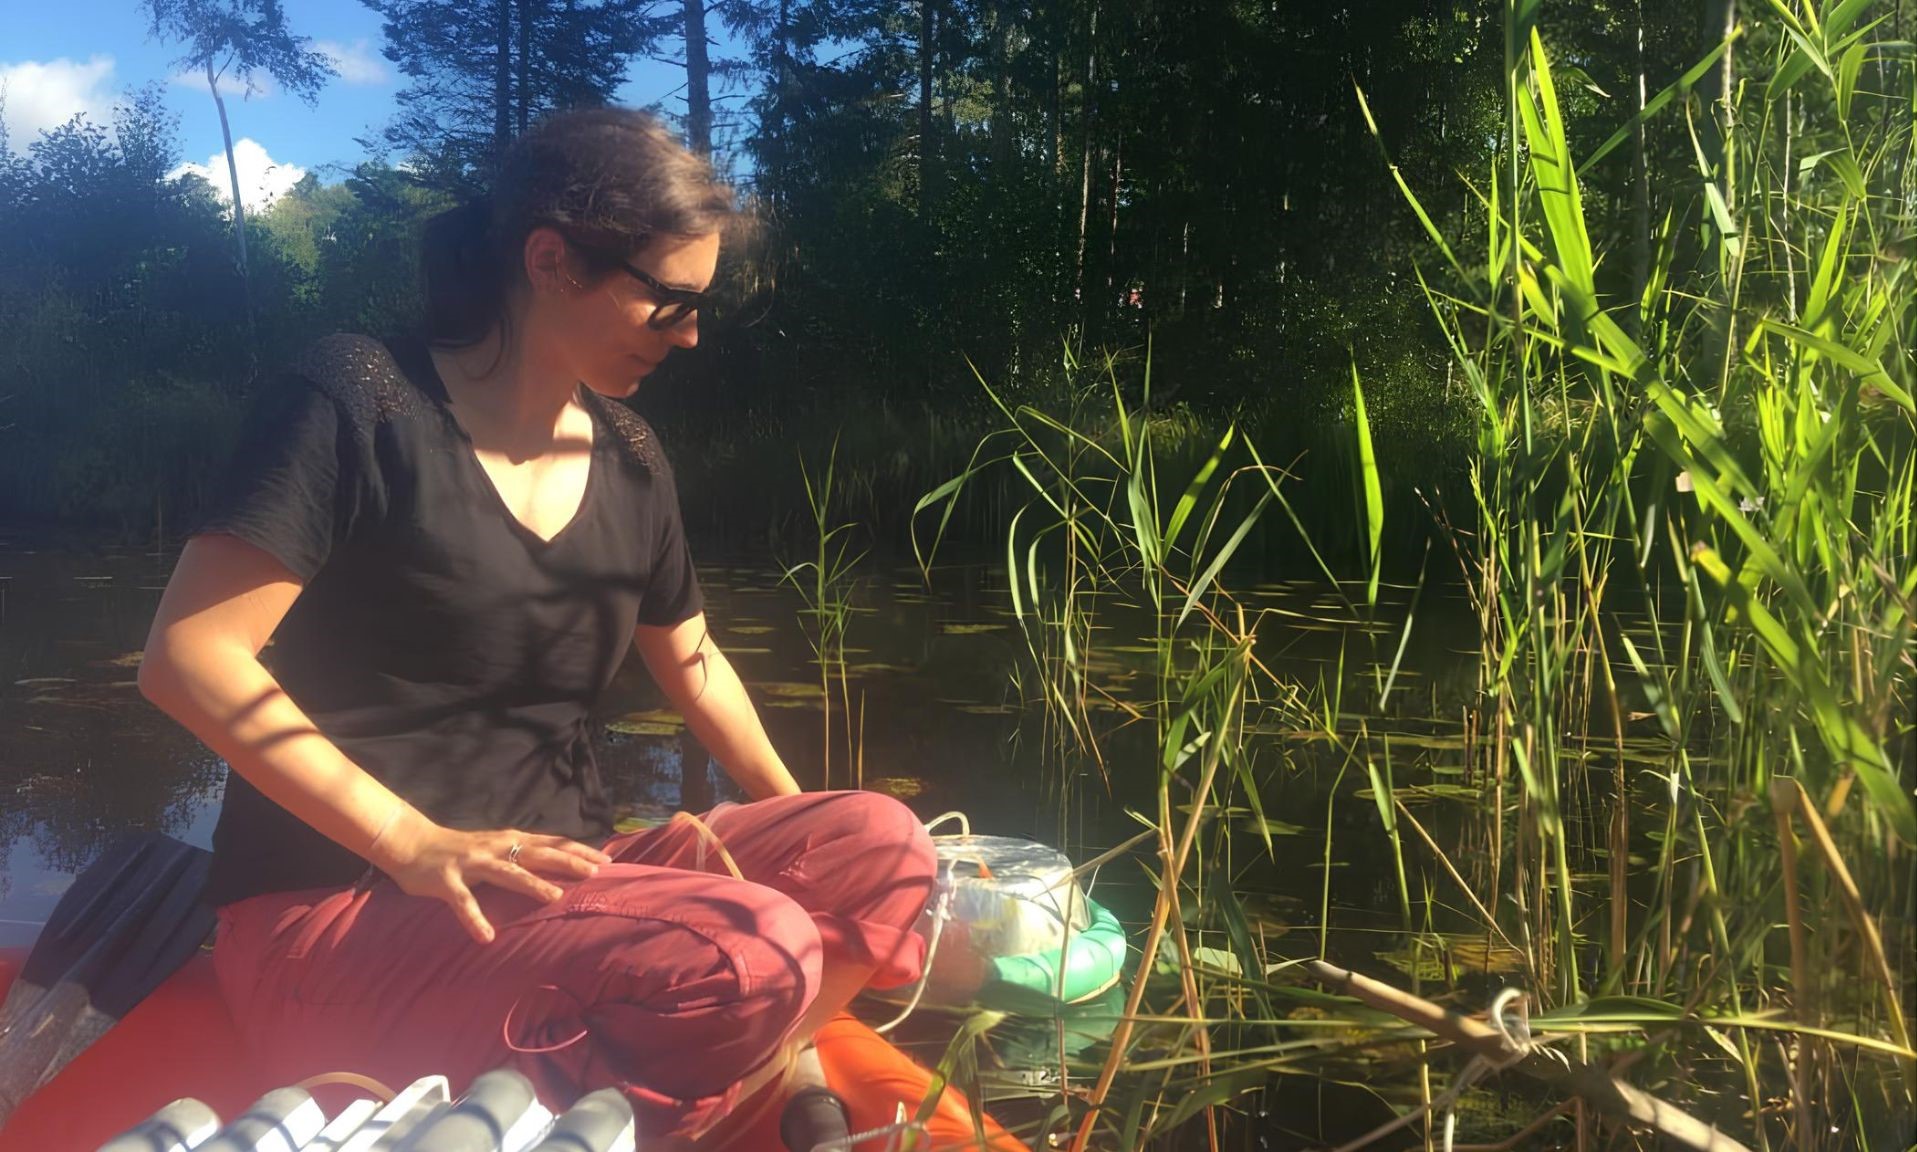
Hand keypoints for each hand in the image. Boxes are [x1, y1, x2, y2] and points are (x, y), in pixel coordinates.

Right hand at [369, 806, 611, 942]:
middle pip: (539, 854)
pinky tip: (486, 936)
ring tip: (555, 897)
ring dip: (532, 884)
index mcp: (511, 841)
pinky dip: (474, 919)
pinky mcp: (447, 881)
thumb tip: (559, 866)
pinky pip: (463, 902)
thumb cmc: (462, 850)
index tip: (608, 860)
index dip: (579, 851)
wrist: (412, 843)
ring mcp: (472, 863)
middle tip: (595, 873)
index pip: (552, 844)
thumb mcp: (498, 848)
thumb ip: (524, 855)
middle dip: (567, 862)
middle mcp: (497, 848)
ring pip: (508, 873)